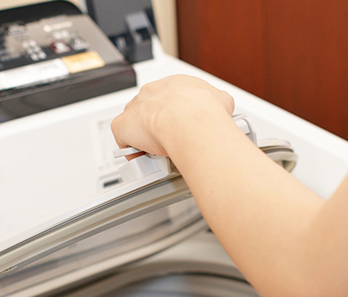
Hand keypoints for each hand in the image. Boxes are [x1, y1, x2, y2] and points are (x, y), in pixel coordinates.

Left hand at [111, 75, 234, 156]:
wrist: (190, 120)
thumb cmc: (206, 112)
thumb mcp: (223, 101)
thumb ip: (218, 102)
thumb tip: (224, 108)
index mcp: (176, 84)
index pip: (172, 98)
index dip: (177, 115)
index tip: (183, 128)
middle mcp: (154, 91)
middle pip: (152, 110)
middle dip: (160, 126)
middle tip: (172, 142)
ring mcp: (136, 107)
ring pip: (136, 124)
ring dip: (146, 138)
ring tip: (160, 155)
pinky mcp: (123, 124)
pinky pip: (123, 140)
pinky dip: (132, 152)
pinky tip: (144, 161)